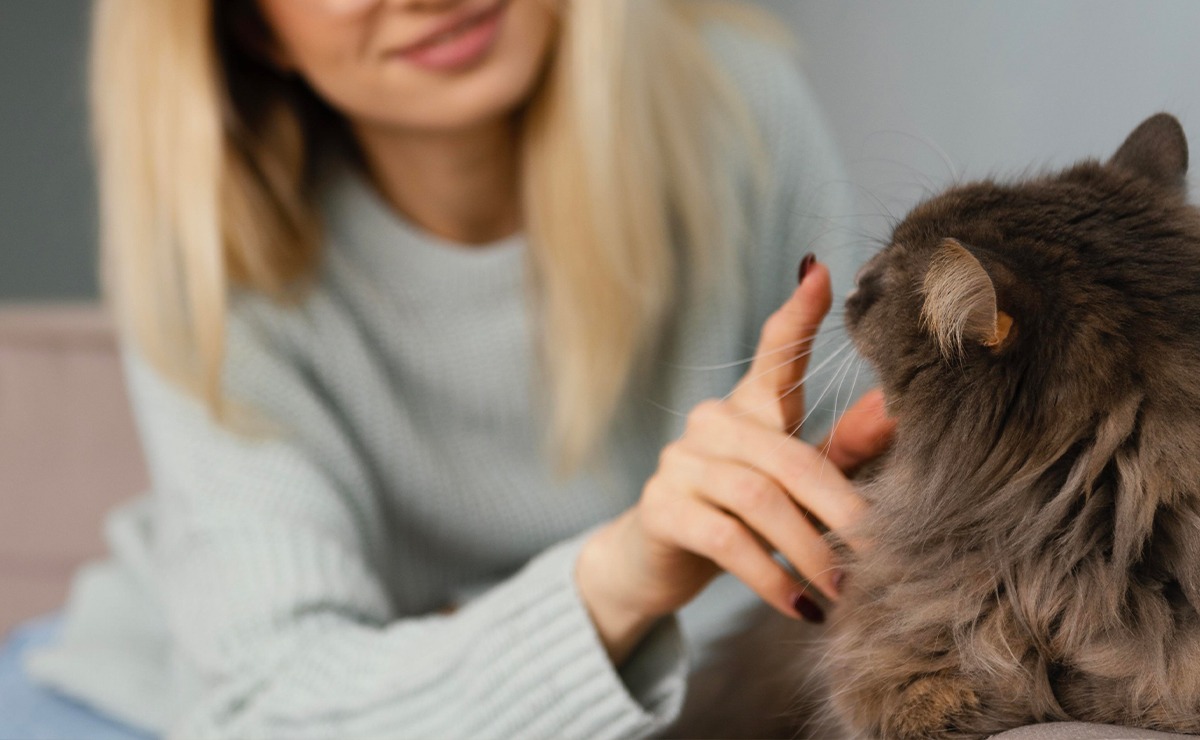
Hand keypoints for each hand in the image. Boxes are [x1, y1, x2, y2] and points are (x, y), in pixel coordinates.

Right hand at [577, 258, 894, 662]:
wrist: (654, 564)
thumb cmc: (738, 516)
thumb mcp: (792, 484)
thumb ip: (840, 449)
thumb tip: (894, 408)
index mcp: (748, 409)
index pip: (772, 354)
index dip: (795, 313)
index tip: (821, 272)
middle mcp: (712, 423)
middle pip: (788, 454)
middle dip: (841, 507)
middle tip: (881, 552)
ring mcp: (680, 462)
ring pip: (759, 498)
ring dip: (811, 550)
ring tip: (846, 589)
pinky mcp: (662, 507)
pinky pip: (727, 539)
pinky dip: (770, 576)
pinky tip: (800, 605)